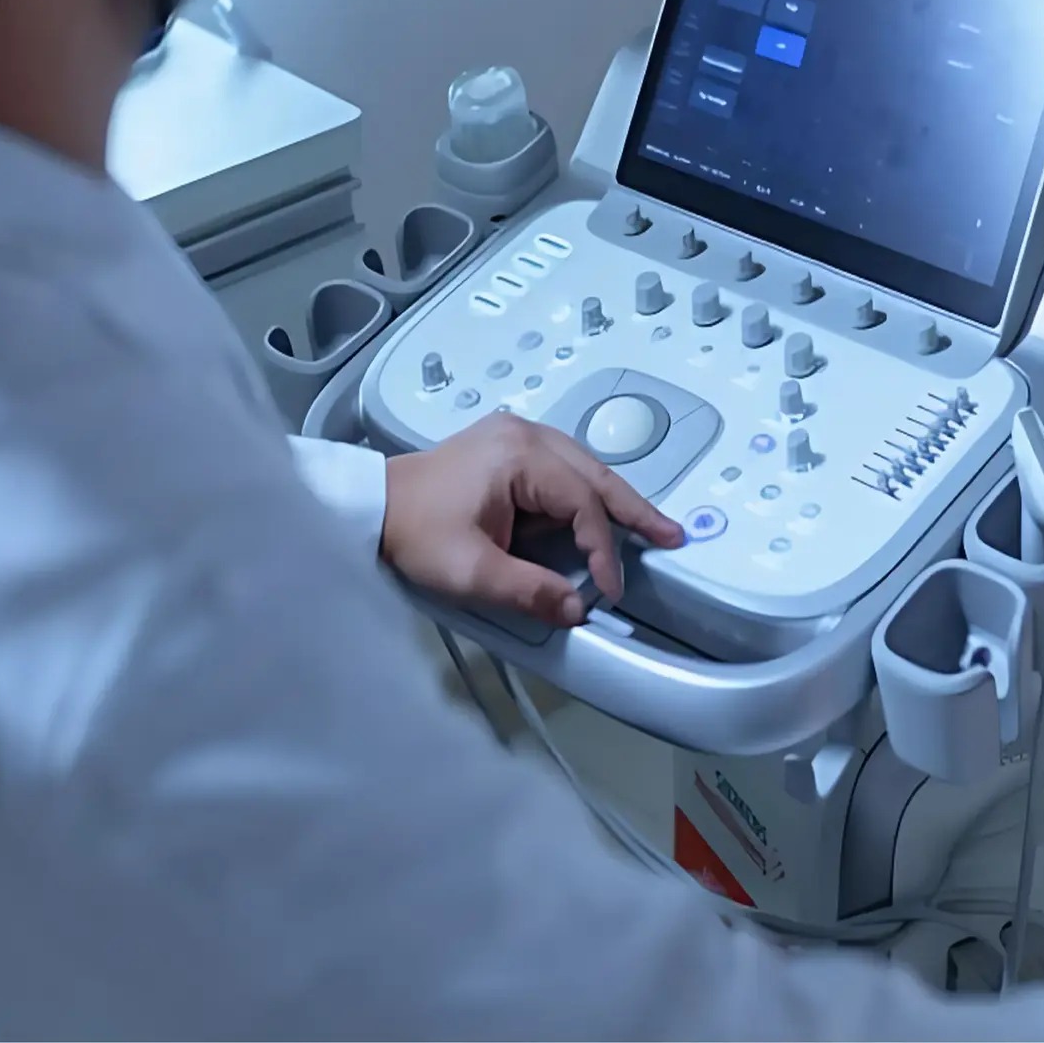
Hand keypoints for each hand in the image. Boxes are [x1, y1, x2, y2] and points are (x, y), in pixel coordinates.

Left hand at [382, 414, 682, 626]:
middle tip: (672, 535)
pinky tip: (602, 511)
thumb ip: (529, 590)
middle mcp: (525, 435)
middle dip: (635, 508)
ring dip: (614, 499)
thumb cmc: (415, 533)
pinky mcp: (507, 445)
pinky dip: (587, 491)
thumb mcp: (470, 571)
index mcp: (518, 457)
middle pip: (595, 474)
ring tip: (649, 526)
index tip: (608, 589)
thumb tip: (577, 608)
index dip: (602, 549)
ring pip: (584, 467)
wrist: (371, 506)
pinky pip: (563, 467)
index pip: (582, 505)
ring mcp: (516, 434)